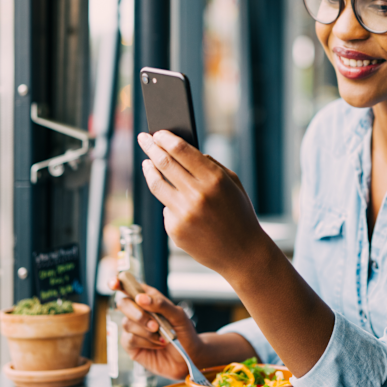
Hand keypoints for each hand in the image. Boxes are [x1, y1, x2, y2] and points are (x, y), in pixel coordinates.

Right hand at [109, 277, 203, 380]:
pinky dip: (146, 341)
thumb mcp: (178, 315)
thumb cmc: (184, 332)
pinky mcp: (131, 345)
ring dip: (146, 331)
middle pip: (123, 303)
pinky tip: (157, 344)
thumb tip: (140, 298)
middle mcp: (138, 311)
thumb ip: (160, 304)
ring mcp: (133, 328)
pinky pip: (129, 339)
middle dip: (137, 314)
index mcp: (149, 298)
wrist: (189, 356)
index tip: (114, 283)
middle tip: (155, 325)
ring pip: (126, 323)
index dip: (118, 282)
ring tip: (162, 336)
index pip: (130, 286)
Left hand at [137, 131, 274, 279]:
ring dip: (148, 169)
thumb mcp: (233, 184)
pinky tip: (176, 201)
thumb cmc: (239, 214)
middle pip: (164, 163)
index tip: (157, 132)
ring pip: (157, 184)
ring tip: (146, 162)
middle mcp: (196, 195)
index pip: (181, 151)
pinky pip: (166, 208)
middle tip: (143, 138)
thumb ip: (211, 165)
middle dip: (151, 147)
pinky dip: (170, 201)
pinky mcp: (175, 230)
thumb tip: (185, 151)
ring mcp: (183, 214)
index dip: (165, 138)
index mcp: (214, 179)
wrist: (242, 253)